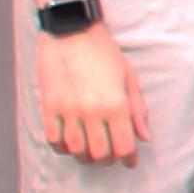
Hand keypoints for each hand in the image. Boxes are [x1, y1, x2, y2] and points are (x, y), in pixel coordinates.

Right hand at [33, 24, 140, 164]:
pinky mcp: (48, 106)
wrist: (72, 31)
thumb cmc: (105, 53)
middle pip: (99, 153)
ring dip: (83, 156)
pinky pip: (53, 138)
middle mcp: (92, 111)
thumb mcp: (129, 78)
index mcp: (116, 104)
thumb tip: (144, 138)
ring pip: (74, 150)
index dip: (128, 158)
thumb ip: (137, 110)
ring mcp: (67, 110)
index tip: (129, 160)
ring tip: (90, 151)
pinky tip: (70, 142)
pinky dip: (62, 147)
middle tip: (110, 156)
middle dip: (107, 160)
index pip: (123, 147)